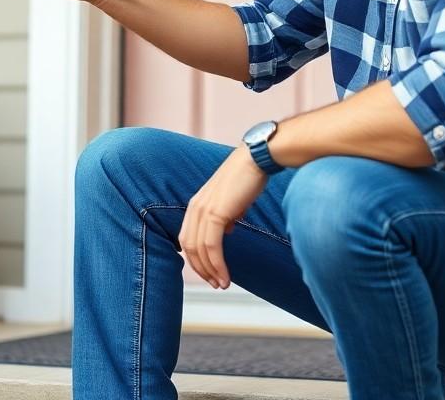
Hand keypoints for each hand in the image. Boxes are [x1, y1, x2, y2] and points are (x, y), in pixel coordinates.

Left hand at [178, 146, 268, 288]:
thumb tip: (227, 230)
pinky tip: (225, 276)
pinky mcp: (215, 213)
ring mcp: (203, 210)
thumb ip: (225, 216)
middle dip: (202, 270)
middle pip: (189, 248)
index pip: (188, 239)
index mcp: (196, 205)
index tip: (210, 273)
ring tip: (222, 284)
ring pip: (200, 250)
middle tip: (216, 284)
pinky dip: (217, 264)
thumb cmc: (248, 177)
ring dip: (211, 271)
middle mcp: (195, 208)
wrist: (256, 159)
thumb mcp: (232, 201)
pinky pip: (212, 246)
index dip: (196, 259)